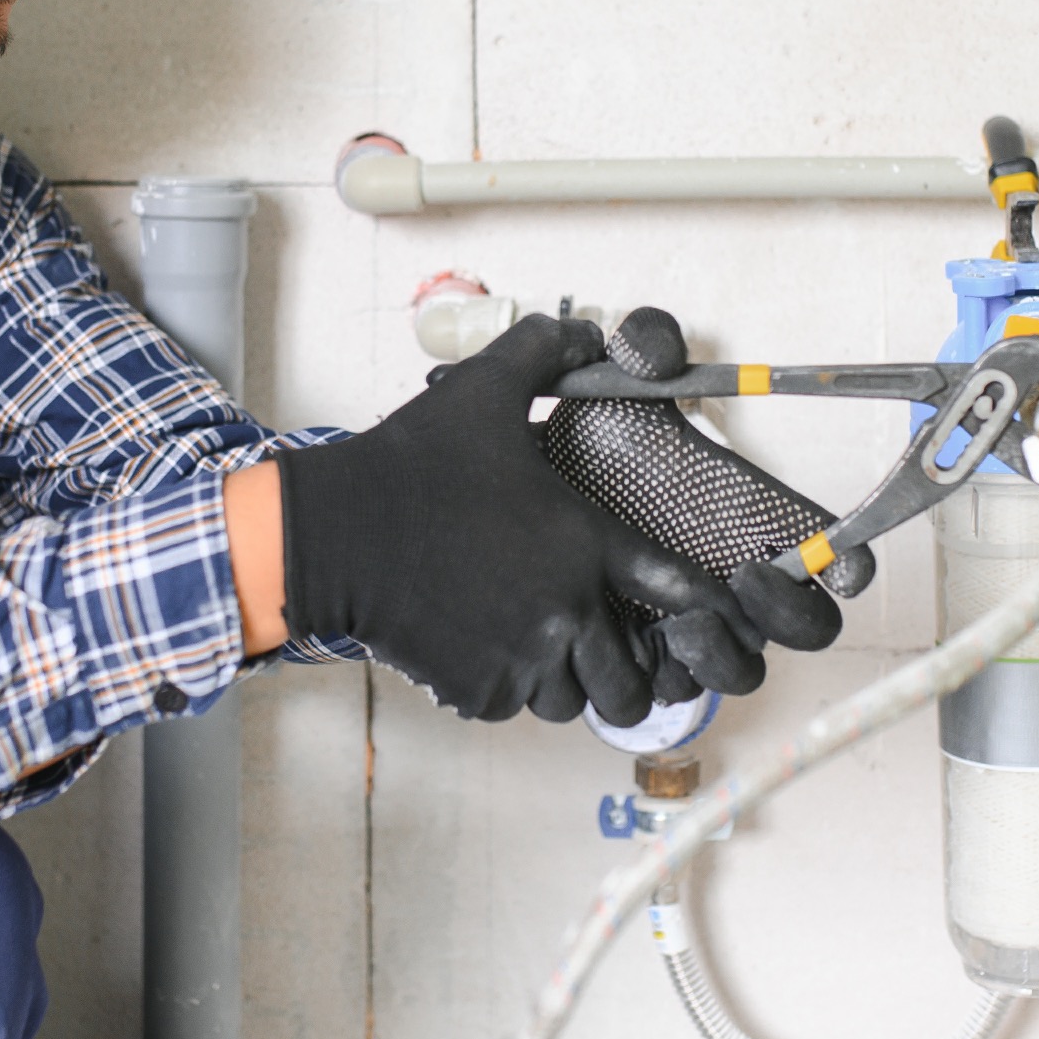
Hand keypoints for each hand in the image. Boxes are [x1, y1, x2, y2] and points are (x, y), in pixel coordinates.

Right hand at [274, 315, 764, 723]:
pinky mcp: (474, 689)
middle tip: (598, 645)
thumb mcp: (485, 387)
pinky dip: (506, 689)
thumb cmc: (411, 462)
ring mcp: (519, 658)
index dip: (704, 606)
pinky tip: (483, 648)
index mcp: (583, 543)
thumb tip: (586, 330)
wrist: (334, 529)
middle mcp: (563, 612)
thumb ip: (546, 350)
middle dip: (624, 670)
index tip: (702, 611)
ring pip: (573, 703)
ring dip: (566, 683)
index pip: (682, 591)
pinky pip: (513, 708)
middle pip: (631, 681)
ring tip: (538, 648)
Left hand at [540, 305, 860, 685]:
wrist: (524, 488)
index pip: (836, 556)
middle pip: (807, 630)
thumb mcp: (618, 388)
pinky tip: (628, 638)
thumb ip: (645, 346)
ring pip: (736, 673)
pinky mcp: (640, 661)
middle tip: (750, 577)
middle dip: (791, 613)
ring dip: (721, 653)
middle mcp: (739, 586)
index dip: (850, 562)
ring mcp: (694, 629)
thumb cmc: (592, 444)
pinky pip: (665, 693)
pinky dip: (656, 674)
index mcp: (762, 524)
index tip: (840, 558)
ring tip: (684, 620)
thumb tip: (657, 348)